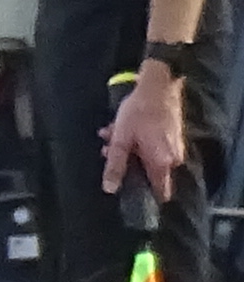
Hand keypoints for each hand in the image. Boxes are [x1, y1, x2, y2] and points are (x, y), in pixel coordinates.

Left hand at [106, 66, 195, 202]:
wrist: (158, 86)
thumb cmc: (139, 112)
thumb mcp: (121, 140)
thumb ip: (115, 166)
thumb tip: (110, 189)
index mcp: (162, 163)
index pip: (160, 192)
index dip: (144, 195)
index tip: (127, 192)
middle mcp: (172, 158)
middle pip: (147, 172)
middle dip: (126, 163)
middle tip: (107, 150)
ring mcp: (173, 147)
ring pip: (146, 156)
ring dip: (127, 149)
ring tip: (110, 134)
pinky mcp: (170, 136)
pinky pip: (151, 146)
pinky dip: (136, 141)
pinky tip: (119, 129)